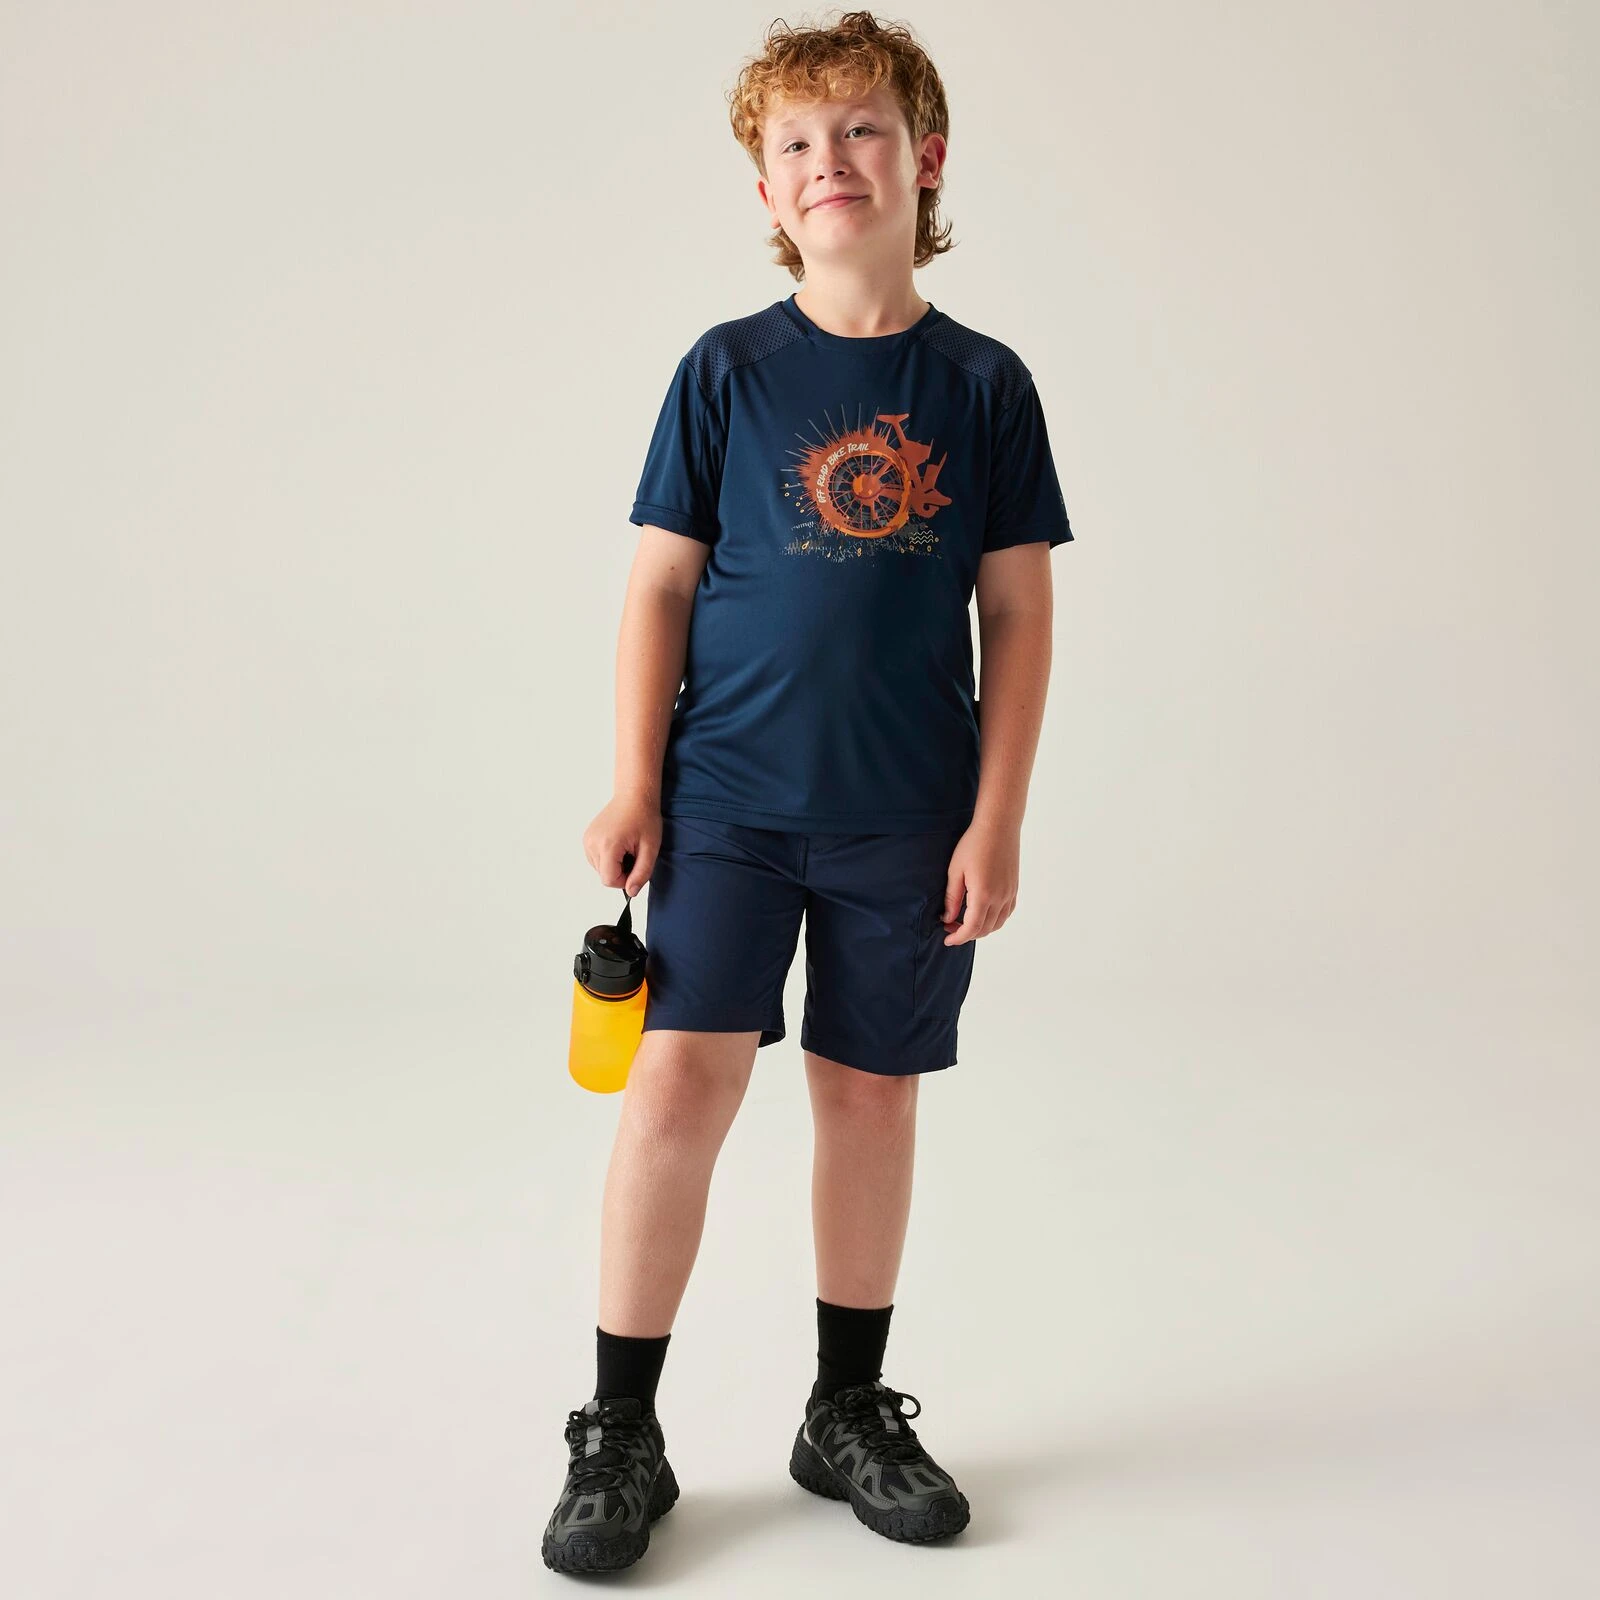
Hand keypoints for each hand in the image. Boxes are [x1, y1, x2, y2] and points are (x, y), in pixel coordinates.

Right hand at [583, 793, 660, 896]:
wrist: (634, 796)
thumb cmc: (644, 818)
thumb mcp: (650, 848)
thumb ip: (641, 873)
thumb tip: (631, 892)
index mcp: (607, 845)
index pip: (609, 880)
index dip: (625, 880)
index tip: (636, 866)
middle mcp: (592, 843)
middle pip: (604, 875)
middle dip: (621, 871)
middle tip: (634, 852)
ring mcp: (587, 840)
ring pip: (600, 869)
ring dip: (615, 865)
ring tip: (627, 847)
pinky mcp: (587, 838)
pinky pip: (596, 859)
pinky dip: (608, 858)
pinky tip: (619, 844)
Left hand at [941, 816, 1019, 945]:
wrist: (998, 826)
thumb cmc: (973, 844)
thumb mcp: (955, 871)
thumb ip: (952, 898)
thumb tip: (948, 918)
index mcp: (983, 895)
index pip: (971, 928)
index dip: (958, 938)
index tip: (947, 939)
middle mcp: (1000, 898)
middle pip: (984, 929)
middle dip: (966, 934)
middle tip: (950, 927)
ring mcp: (1009, 893)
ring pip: (997, 924)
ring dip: (980, 929)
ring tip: (964, 921)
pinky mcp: (1014, 888)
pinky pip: (1006, 913)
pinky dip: (994, 920)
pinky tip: (982, 913)